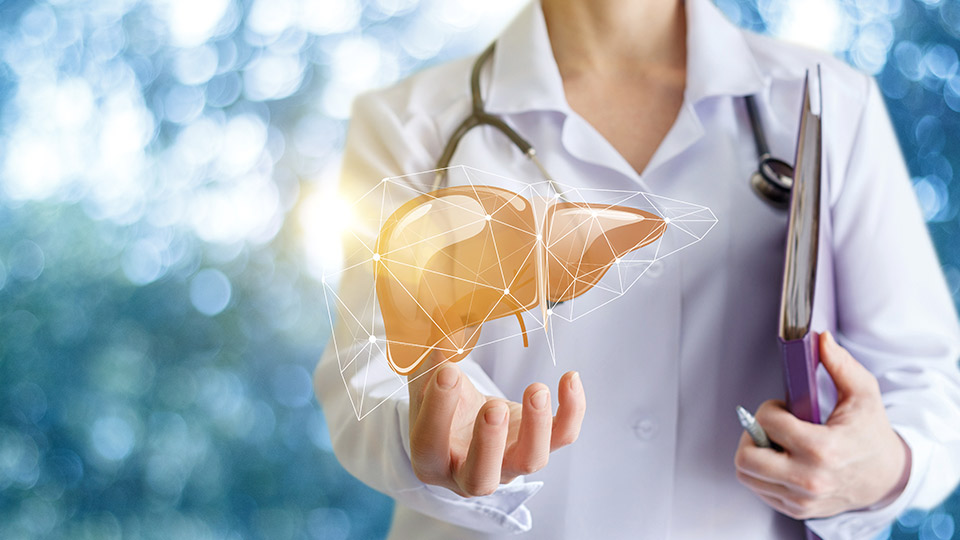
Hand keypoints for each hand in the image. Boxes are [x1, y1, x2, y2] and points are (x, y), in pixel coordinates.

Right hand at [406, 334, 585, 497]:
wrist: (463, 417)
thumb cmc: (437, 398)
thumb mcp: (424, 375)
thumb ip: (430, 352)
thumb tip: (441, 313)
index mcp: (430, 459)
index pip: (430, 443)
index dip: (438, 410)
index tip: (448, 371)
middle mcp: (468, 473)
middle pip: (481, 477)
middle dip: (489, 443)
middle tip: (494, 407)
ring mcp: (508, 464)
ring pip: (529, 461)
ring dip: (536, 427)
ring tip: (535, 388)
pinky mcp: (538, 445)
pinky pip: (561, 436)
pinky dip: (571, 410)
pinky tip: (569, 378)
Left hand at [734, 331, 909, 519]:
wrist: (886, 478)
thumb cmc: (871, 434)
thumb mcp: (864, 394)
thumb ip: (841, 365)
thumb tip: (821, 340)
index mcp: (823, 450)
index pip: (768, 424)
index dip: (769, 409)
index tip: (783, 407)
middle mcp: (809, 480)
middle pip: (746, 458)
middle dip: (752, 434)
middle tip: (771, 427)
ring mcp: (801, 499)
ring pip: (746, 474)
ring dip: (754, 453)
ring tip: (776, 443)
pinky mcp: (795, 509)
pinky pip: (757, 488)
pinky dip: (762, 472)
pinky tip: (781, 459)